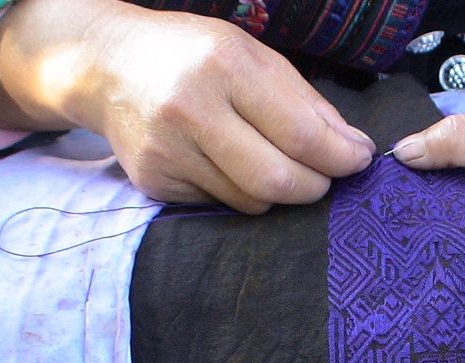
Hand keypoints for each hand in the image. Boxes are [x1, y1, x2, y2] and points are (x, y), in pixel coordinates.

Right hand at [0, 0, 374, 212]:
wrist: (106, 65)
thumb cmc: (194, 56)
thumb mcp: (254, 56)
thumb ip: (308, 104)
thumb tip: (356, 149)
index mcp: (224, 67)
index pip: (301, 134)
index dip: (340, 158)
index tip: (359, 161)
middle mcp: (190, 110)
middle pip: (277, 181)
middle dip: (315, 186)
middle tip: (324, 177)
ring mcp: (168, 151)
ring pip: (251, 202)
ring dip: (278, 193)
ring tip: (277, 166)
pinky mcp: (154, 182)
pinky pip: (220, 205)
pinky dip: (241, 194)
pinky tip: (232, 166)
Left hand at [391, 113, 464, 279]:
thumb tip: (404, 152)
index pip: (451, 248)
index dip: (415, 221)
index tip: (386, 198)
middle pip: (449, 249)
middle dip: (421, 220)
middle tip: (386, 192)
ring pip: (457, 242)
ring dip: (435, 215)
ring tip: (399, 195)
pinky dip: (454, 214)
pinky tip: (430, 196)